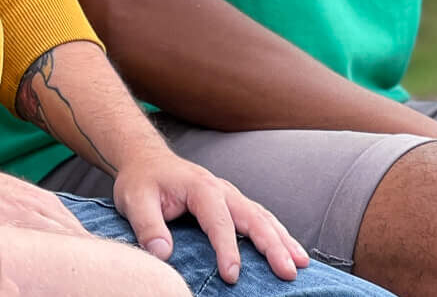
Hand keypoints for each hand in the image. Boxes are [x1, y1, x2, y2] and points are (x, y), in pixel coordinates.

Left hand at [109, 151, 309, 282]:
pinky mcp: (233, 203)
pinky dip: (278, 234)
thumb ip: (148, 226)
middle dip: (273, 245)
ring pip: (263, 218)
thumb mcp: (135, 201)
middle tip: (289, 271)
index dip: (228, 249)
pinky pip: (260, 218)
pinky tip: (290, 250)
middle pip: (254, 218)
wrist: (146, 160)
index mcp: (201, 188)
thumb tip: (163, 253)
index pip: (219, 222)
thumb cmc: (142, 181)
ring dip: (283, 240)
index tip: (233, 276)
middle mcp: (222, 190)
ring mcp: (231, 196)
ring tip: (301, 264)